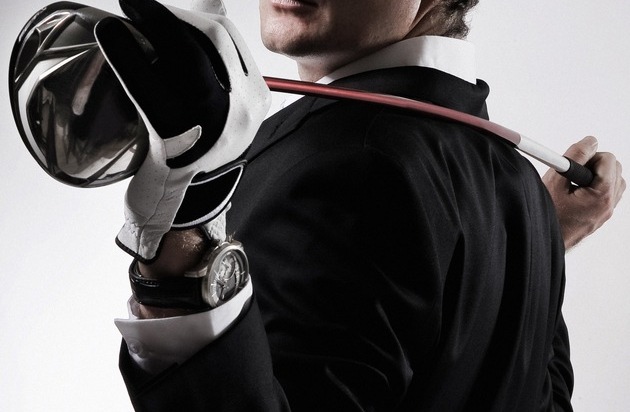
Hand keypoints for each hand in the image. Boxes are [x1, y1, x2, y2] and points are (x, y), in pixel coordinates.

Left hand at [95, 0, 269, 260]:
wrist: (184, 201)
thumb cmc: (196, 149)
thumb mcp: (220, 107)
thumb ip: (216, 64)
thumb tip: (206, 8)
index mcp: (256, 99)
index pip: (228, 40)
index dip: (197, 12)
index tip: (163, 7)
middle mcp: (244, 110)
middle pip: (215, 39)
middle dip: (175, 15)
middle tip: (138, 4)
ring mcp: (215, 124)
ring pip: (189, 57)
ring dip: (156, 25)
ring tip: (130, 10)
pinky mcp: (179, 136)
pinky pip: (153, 88)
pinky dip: (130, 57)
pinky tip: (113, 35)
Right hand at [543, 136, 624, 249]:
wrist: (540, 241)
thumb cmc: (546, 216)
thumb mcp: (556, 181)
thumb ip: (575, 157)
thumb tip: (591, 141)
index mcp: (601, 196)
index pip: (608, 160)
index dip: (588, 156)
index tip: (573, 164)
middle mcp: (608, 205)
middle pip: (615, 169)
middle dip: (594, 164)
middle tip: (572, 172)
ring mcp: (605, 213)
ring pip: (613, 181)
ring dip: (596, 175)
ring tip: (574, 183)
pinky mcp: (600, 217)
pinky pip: (607, 194)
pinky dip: (595, 187)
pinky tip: (576, 192)